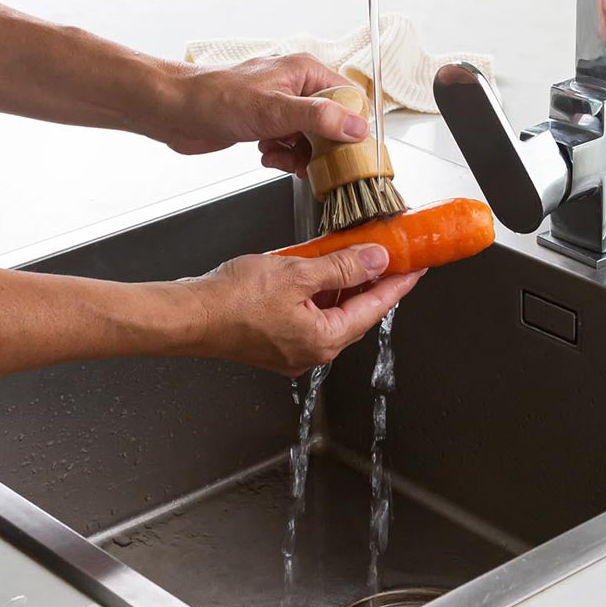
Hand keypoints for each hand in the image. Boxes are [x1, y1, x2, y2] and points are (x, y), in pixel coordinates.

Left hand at [152, 54, 369, 170]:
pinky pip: (290, 146)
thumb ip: (318, 117)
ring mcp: (281, 107)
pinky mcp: (267, 125)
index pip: (350, 99)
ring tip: (282, 160)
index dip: (353, 128)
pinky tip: (267, 156)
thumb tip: (356, 127)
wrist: (174, 111)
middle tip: (314, 165)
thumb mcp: (273, 110)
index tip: (349, 153)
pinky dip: (283, 157)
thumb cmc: (215, 99)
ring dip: (301, 156)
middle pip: (333, 123)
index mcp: (305, 72)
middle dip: (323, 148)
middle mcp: (296, 87)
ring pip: (311, 139)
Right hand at [175, 244, 422, 376]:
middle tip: (391, 256)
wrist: (188, 315)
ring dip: (344, 286)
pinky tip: (320, 270)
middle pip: (355, 313)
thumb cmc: (231, 300)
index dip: (398, 285)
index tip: (416, 267)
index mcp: (323, 340)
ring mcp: (292, 349)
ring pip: (331, 313)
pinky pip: (309, 315)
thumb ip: (342, 266)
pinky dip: (319, 293)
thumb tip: (374, 261)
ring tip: (356, 255)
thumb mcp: (297, 272)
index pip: (374, 308)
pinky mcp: (275, 341)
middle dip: (373, 283)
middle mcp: (311, 351)